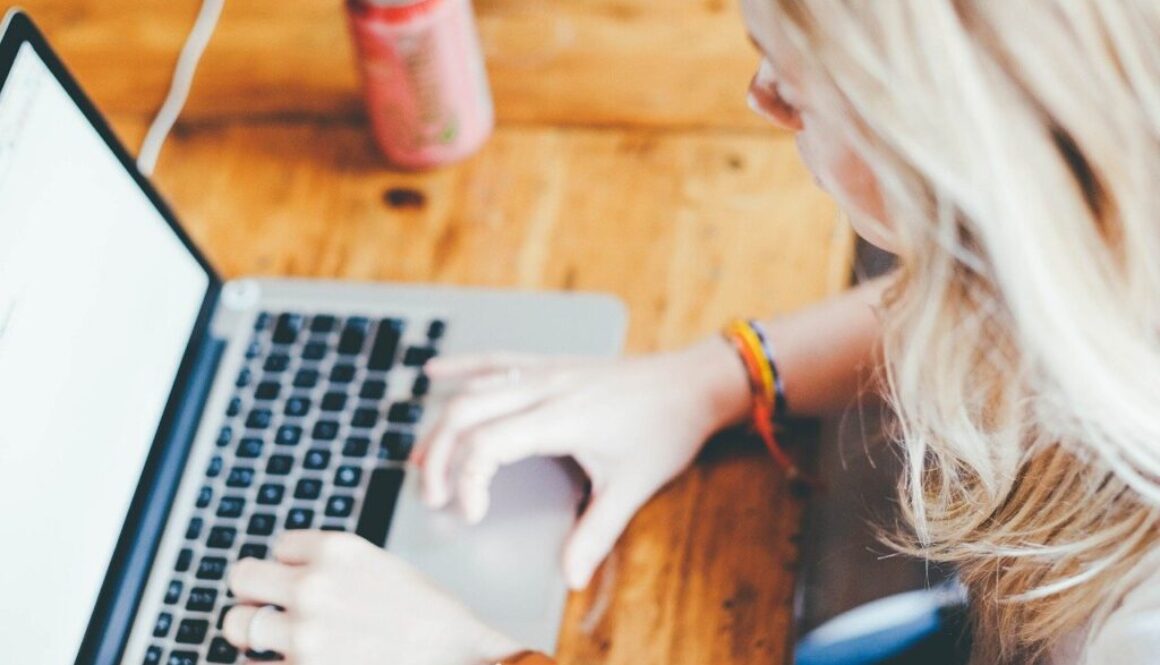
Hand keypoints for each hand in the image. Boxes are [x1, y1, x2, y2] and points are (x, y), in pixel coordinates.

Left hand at [223, 531, 521, 664]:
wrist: (457, 657)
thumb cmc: (428, 618)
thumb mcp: (380, 568)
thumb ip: (333, 567)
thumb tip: (288, 577)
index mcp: (336, 549)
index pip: (278, 545)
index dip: (291, 566)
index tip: (306, 582)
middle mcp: (312, 586)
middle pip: (242, 578)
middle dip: (255, 594)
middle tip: (273, 609)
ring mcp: (303, 633)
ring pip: (237, 624)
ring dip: (253, 633)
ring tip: (279, 641)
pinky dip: (263, 664)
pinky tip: (287, 662)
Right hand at [415, 339, 748, 588]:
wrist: (694, 382)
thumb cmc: (666, 429)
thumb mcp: (633, 486)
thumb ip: (597, 533)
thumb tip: (571, 577)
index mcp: (560, 417)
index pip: (487, 444)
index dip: (468, 482)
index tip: (473, 515)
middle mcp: (545, 388)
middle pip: (466, 414)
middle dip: (439, 457)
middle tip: (433, 498)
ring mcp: (546, 371)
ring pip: (475, 389)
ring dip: (442, 424)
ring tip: (420, 460)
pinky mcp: (552, 364)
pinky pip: (497, 360)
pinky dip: (462, 367)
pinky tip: (435, 374)